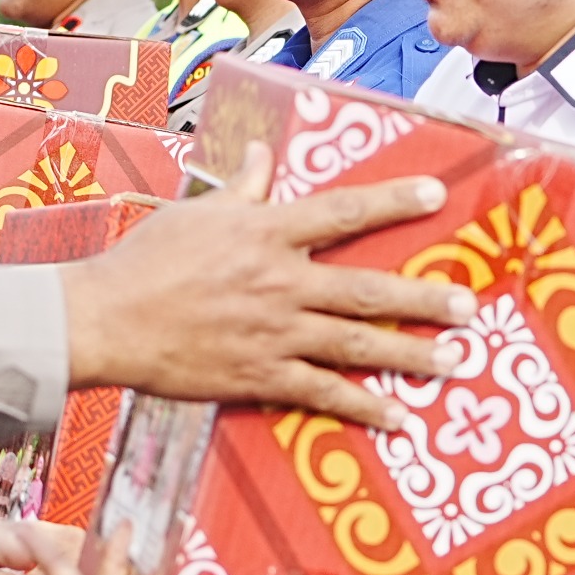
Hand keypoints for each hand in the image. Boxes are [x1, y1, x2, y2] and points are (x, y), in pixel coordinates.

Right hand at [59, 145, 473, 428]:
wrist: (105, 321)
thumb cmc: (144, 260)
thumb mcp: (194, 212)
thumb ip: (241, 188)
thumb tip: (265, 155)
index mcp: (265, 233)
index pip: (341, 212)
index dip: (393, 202)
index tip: (438, 196)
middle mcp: (280, 282)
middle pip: (366, 289)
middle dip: (423, 299)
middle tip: (469, 307)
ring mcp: (274, 333)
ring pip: (356, 343)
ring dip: (410, 354)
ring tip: (453, 361)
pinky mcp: (260, 375)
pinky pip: (323, 394)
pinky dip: (363, 407)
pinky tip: (398, 419)